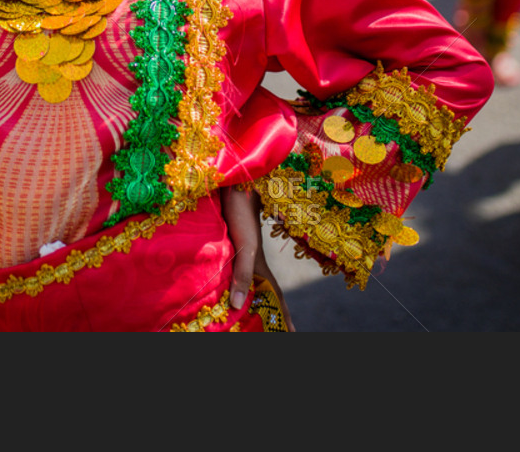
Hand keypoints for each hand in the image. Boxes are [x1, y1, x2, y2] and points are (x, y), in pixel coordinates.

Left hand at [221, 186, 294, 327]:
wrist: (233, 183)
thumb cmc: (241, 213)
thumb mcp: (245, 246)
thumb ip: (243, 274)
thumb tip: (238, 306)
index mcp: (260, 266)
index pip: (275, 297)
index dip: (284, 318)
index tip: (293, 335)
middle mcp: (253, 262)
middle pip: (265, 293)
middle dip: (271, 313)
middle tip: (275, 332)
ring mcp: (241, 254)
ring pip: (250, 282)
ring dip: (252, 300)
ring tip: (251, 317)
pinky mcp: (229, 246)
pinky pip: (235, 272)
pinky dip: (235, 284)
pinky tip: (227, 290)